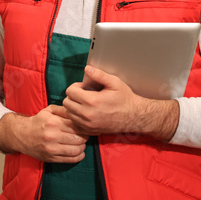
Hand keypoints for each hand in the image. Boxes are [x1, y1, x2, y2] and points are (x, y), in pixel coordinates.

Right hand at [0, 105, 87, 162]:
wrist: (22, 135)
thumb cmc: (38, 122)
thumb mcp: (49, 111)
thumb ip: (64, 110)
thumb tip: (77, 113)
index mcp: (53, 123)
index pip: (76, 126)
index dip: (84, 127)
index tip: (85, 127)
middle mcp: (53, 136)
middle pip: (78, 138)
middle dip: (85, 137)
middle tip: (85, 135)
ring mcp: (52, 149)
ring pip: (76, 150)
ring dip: (83, 147)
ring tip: (82, 143)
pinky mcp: (51, 158)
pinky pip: (70, 159)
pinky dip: (79, 156)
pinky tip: (80, 152)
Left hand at [63, 66, 178, 140]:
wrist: (134, 116)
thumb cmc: (125, 98)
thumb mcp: (115, 83)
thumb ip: (99, 75)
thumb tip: (87, 69)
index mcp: (92, 101)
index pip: (70, 92)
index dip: (75, 87)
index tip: (83, 87)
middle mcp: (87, 114)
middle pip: (66, 103)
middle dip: (72, 96)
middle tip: (83, 94)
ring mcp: (88, 124)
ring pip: (69, 113)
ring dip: (73, 106)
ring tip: (84, 103)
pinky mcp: (90, 130)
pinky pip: (75, 122)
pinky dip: (77, 116)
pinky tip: (87, 111)